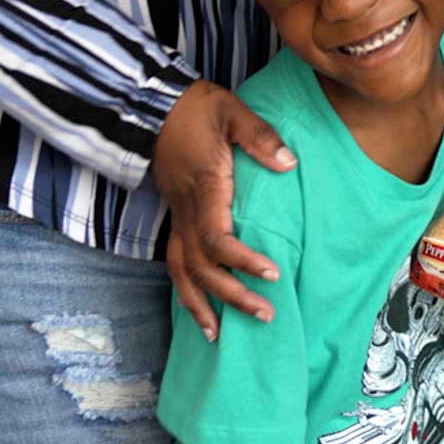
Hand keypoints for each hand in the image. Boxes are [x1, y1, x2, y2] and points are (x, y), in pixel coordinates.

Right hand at [153, 79, 295, 340]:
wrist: (155, 107)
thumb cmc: (197, 109)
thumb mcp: (232, 112)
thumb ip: (260, 137)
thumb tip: (289, 162)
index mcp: (205, 189)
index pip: (218, 240)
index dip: (243, 262)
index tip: (273, 273)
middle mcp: (186, 212)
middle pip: (202, 267)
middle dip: (231, 295)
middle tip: (266, 314)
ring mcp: (177, 217)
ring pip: (182, 272)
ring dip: (201, 304)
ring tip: (219, 336)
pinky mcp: (175, 217)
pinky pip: (174, 263)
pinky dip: (184, 290)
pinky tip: (197, 309)